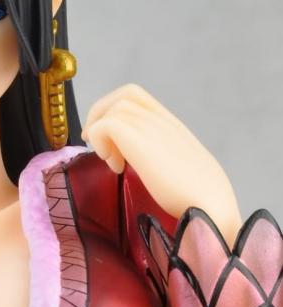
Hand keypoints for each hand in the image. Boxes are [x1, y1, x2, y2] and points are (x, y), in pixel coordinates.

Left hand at [81, 83, 241, 245]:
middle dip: (100, 115)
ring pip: (113, 108)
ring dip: (101, 132)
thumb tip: (147, 166)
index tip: (105, 136)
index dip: (112, 109)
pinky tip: (114, 166)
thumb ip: (163, 157)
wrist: (211, 211)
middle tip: (95, 143)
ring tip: (111, 160)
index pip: (136, 96)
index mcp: (171, 125)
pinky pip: (106, 125)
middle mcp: (162, 121)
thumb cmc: (197, 198)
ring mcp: (153, 129)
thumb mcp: (179, 167)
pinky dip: (101, 141)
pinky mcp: (141, 142)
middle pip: (123, 96)